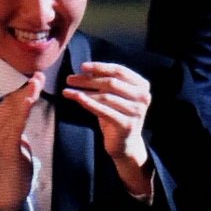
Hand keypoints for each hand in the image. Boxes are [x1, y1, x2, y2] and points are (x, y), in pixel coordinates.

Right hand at [0, 72, 44, 210]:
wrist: (7, 192)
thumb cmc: (13, 168)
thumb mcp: (15, 141)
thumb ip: (16, 126)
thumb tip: (24, 109)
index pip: (7, 102)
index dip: (21, 88)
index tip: (34, 77)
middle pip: (9, 102)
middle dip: (25, 87)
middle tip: (39, 74)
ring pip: (13, 109)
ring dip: (27, 93)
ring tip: (39, 80)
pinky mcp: (5, 146)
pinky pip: (16, 123)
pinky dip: (24, 108)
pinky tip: (31, 97)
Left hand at [63, 61, 152, 193]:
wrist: (125, 143)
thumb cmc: (116, 115)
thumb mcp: (113, 96)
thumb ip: (104, 82)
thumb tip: (84, 70)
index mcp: (142, 85)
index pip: (119, 71)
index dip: (100, 67)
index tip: (82, 66)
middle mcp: (143, 97)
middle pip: (111, 83)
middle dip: (88, 79)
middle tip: (69, 79)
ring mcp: (136, 112)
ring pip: (105, 96)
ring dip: (84, 91)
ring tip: (67, 90)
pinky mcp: (127, 125)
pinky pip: (104, 111)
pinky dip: (88, 103)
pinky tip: (76, 98)